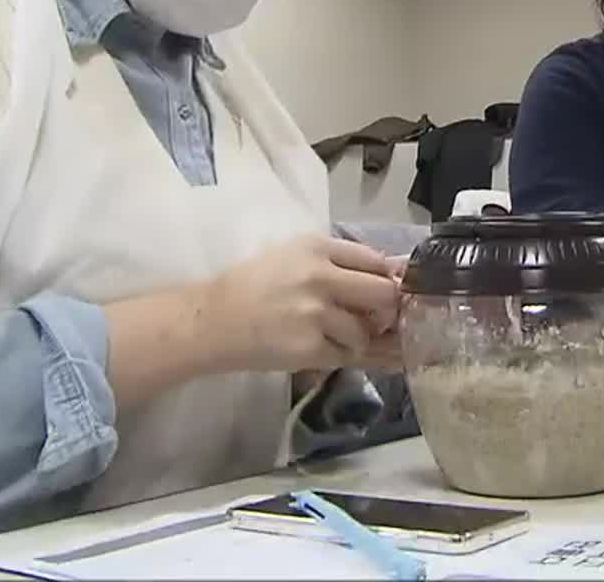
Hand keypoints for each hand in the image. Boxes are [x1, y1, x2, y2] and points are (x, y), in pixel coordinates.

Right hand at [199, 236, 401, 372]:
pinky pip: (344, 356)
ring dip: (356, 339)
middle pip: (383, 294)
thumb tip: (391, 273)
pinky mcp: (309, 347)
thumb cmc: (252, 286)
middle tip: (374, 320)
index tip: (386, 292)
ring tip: (332, 337)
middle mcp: (320, 276)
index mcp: (317, 247)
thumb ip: (337, 262)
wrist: (213, 320)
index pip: (374, 261)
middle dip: (384, 311)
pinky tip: (321, 349)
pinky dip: (338, 356)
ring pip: (364, 331)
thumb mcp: (293, 255)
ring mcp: (316, 313)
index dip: (386, 279)